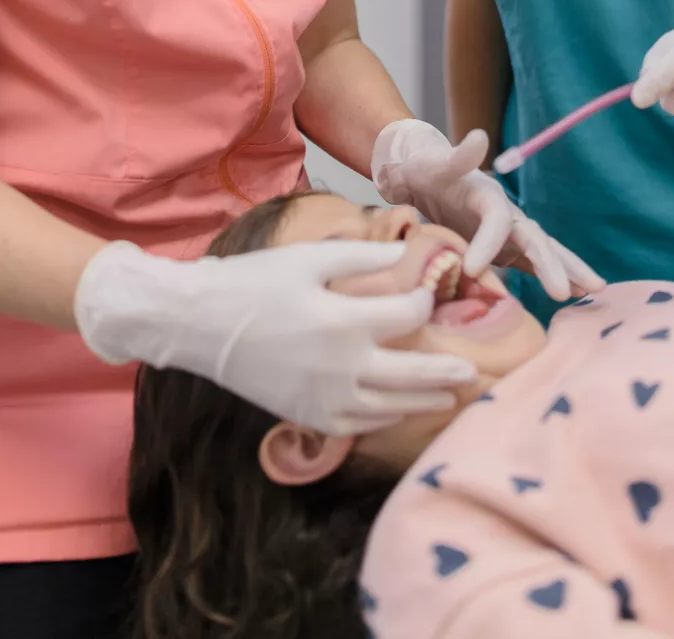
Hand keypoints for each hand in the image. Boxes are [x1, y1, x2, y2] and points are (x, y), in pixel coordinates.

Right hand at [75, 238, 477, 436]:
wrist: (201, 325)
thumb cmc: (256, 283)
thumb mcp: (311, 258)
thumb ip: (364, 255)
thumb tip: (406, 250)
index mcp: (344, 321)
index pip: (407, 317)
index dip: (424, 303)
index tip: (432, 293)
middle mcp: (340, 366)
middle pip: (410, 375)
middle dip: (445, 373)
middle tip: (473, 373)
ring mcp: (323, 397)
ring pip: (388, 407)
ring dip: (423, 402)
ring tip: (449, 398)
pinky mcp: (307, 415)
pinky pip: (359, 423)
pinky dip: (385, 418)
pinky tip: (400, 410)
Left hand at [372, 120, 603, 302]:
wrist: (425, 176)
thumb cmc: (427, 169)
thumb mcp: (435, 162)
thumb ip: (457, 156)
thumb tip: (479, 135)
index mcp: (488, 195)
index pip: (496, 220)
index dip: (488, 242)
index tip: (471, 270)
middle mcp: (505, 214)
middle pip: (534, 238)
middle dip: (551, 264)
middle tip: (564, 292)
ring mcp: (508, 233)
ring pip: (544, 252)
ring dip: (568, 270)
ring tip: (596, 289)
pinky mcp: (506, 249)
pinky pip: (532, 265)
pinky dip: (551, 278)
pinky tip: (576, 294)